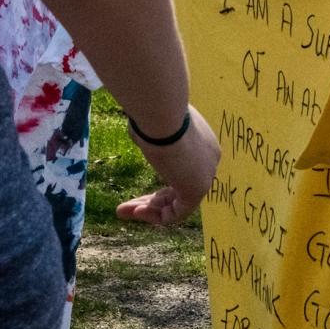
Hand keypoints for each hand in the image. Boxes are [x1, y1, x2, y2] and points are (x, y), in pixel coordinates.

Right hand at [116, 106, 218, 225]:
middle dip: (151, 201)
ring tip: (122, 212)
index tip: (136, 187)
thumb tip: (140, 131)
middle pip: (179, 189)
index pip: (182, 171)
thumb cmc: (153, 112)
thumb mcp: (153, 122)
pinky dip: (156, 216)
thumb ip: (153, 134)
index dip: (159, 184)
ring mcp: (205, 176)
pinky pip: (178, 212)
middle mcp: (208, 161)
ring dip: (149, 211)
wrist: (162, 113)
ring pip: (178, 203)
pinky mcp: (197, 189)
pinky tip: (135, 212)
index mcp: (201, 144)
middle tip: (125, 207)